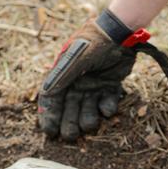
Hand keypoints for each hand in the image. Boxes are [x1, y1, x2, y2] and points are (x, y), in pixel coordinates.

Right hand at [37, 9, 167, 140]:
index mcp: (63, 74)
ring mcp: (93, 85)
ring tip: (89, 125)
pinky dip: (107, 109)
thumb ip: (63, 76)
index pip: (52, 98)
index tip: (49, 131)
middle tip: (70, 136)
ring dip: (87, 119)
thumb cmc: (94, 42)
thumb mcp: (76, 58)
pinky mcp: (110, 86)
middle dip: (68, 123)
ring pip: (87, 109)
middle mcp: (77, 82)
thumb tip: (46, 93)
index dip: (49, 115)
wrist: (121, 32)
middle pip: (69, 108)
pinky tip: (107, 110)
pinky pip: (106, 103)